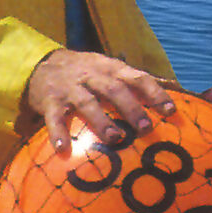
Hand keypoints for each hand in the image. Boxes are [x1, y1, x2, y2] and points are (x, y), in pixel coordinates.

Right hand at [26, 49, 176, 151]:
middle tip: (146, 128)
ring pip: (88, 103)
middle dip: (132, 108)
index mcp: (111, 68)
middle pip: (114, 89)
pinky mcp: (49, 102)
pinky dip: (58, 132)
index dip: (154, 92)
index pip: (137, 77)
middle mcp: (92, 76)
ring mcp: (70, 89)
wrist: (42, 64)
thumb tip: (169, 90)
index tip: (170, 110)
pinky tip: (64, 148)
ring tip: (115, 138)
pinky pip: (54, 118)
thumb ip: (133, 80)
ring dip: (102, 121)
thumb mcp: (109, 68)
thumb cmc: (86, 72)